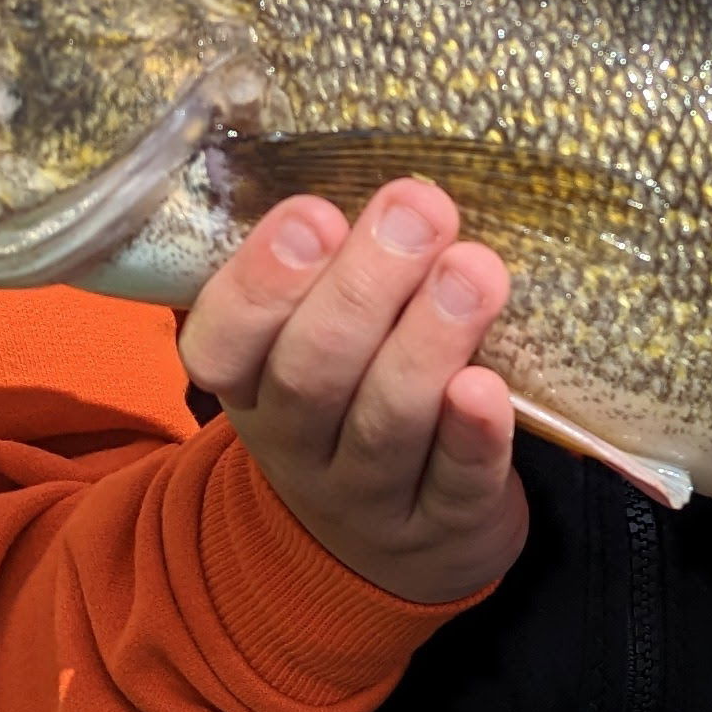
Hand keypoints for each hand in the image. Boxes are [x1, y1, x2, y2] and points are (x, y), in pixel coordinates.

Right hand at [180, 178, 525, 606]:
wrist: (392, 547)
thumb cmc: (354, 398)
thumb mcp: (310, 340)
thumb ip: (327, 269)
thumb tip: (377, 164)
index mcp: (251, 383)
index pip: (223, 341)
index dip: (261, 282)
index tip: (312, 213)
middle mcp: (298, 442)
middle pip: (314, 372)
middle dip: (364, 288)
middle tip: (418, 209)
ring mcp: (366, 494)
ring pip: (384, 423)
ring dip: (426, 344)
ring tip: (474, 271)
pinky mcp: (441, 527)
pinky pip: (453, 484)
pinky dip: (472, 438)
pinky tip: (487, 389)